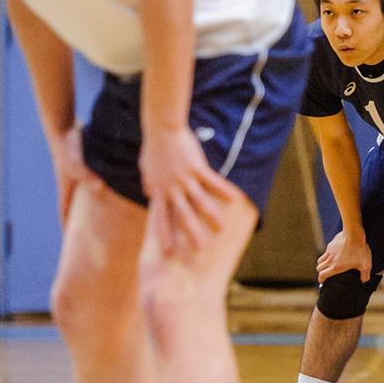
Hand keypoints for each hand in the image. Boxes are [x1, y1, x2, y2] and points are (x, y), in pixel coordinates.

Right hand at [50, 124, 103, 227]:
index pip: (65, 212)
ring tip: (107, 216)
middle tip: (91, 234)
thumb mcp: (77, 164)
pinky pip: (95, 181)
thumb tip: (100, 189)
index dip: (66, 227)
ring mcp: (79, 174)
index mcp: (67, 188)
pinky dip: (102, 187)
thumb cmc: (67, 147)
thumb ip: (88, 177)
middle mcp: (72, 183)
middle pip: (77, 207)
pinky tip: (113, 189)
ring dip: (94, 205)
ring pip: (87, 195)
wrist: (63, 126)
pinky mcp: (87, 165)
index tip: (68, 241)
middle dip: (82, 221)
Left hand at [139, 125, 241, 255]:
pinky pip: (213, 182)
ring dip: (212, 217)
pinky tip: (236, 198)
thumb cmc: (154, 148)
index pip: (161, 218)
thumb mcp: (146, 169)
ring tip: (222, 229)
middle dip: (192, 234)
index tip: (168, 252)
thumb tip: (149, 192)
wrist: (161, 129)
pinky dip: (225, 190)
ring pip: (200, 202)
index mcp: (159, 191)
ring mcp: (185, 178)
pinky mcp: (197, 167)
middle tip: (200, 251)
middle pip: (183, 216)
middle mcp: (172, 188)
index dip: (165, 235)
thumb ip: (149, 183)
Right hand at [316, 228, 371, 283]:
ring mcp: (329, 251)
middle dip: (320, 272)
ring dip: (322, 263)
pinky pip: (326, 251)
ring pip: (320, 259)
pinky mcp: (331, 244)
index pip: (322, 275)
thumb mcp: (365, 264)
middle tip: (325, 274)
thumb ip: (365, 275)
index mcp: (336, 267)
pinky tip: (334, 254)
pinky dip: (328, 255)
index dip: (321, 280)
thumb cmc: (359, 250)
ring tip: (327, 265)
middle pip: (319, 268)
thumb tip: (364, 281)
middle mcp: (330, 260)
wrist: (354, 234)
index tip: (322, 282)